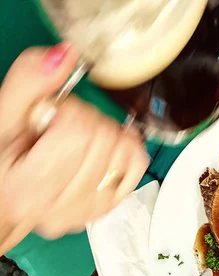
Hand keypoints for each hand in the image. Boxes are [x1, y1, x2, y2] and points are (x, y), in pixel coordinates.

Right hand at [0, 44, 149, 253]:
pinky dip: (128, 148)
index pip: (77, 133)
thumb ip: (30, 82)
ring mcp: (87, 210)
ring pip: (125, 154)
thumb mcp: (4, 116)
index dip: (71, 110)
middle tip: (67, 122)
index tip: (55, 112)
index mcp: (28, 187)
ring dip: (109, 132)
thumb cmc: (3, 158)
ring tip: (83, 134)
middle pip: (104, 142)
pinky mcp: (108, 207)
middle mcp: (60, 207)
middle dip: (89, 119)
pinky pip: (137, 167)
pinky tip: (109, 142)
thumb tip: (65, 54)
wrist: (8, 193)